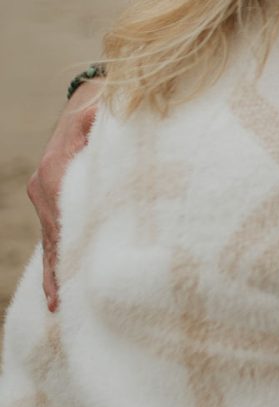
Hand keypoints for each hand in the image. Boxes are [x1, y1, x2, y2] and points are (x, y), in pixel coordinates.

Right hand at [29, 87, 102, 313]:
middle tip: (67, 302)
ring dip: (54, 273)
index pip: (64, 210)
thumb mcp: (103, 107)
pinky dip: (53, 265)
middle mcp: (45, 184)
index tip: (79, 267)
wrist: (89, 100)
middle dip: (60, 267)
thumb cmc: (104, 105)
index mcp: (56, 166)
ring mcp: (45, 196)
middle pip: (54, 233)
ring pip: (50, 241)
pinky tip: (56, 296)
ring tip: (58, 306)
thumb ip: (101, 118)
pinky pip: (52, 238)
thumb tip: (104, 120)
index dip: (73, 239)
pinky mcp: (52, 203)